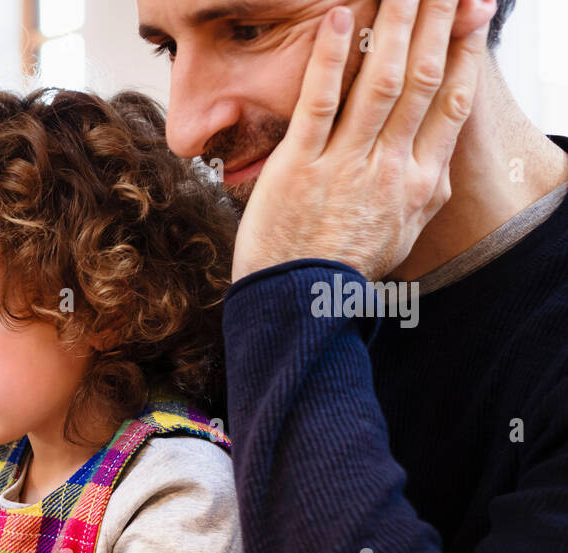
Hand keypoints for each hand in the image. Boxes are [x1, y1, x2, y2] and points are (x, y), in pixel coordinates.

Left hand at [230, 0, 492, 281]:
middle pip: (423, 79)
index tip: (471, 10)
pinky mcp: (299, 167)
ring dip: (395, 24)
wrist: (298, 305)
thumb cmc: (345, 270)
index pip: (452, 102)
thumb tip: (439, 162)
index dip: (464, 50)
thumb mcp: (402, 235)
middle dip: (436, 20)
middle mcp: (391, 168)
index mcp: (421, 183)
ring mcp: (345, 165)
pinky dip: (333, 58)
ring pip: (380, 82)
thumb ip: (422, 193)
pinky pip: (320, 102)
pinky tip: (341, 18)